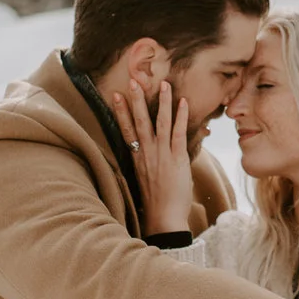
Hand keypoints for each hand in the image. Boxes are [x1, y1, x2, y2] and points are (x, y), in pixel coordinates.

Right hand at [110, 80, 195, 235]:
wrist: (163, 217)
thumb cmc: (156, 201)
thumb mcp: (146, 178)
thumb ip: (148, 162)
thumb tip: (150, 153)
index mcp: (136, 157)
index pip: (126, 129)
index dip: (120, 111)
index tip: (115, 95)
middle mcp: (146, 153)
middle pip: (139, 121)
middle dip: (136, 100)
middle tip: (133, 80)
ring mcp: (161, 154)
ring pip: (160, 122)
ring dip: (162, 101)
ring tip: (164, 84)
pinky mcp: (177, 158)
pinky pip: (179, 132)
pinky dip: (181, 116)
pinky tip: (183, 102)